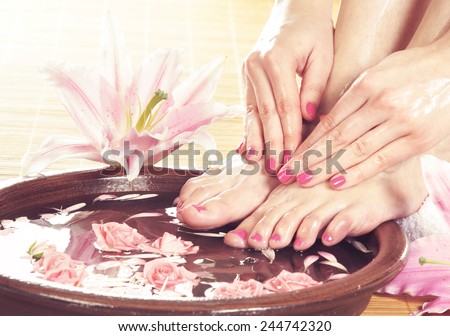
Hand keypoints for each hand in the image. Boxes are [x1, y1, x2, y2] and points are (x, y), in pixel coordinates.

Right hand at [239, 0, 333, 170]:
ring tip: (258, 162)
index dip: (290, 133)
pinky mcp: (246, 76)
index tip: (295, 155)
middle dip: (272, 142)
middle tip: (277, 167)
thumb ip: (316, 86)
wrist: (294, 9)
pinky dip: (250, 127)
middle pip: (265, 112)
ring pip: (252, 111)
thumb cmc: (314, 30)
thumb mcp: (323, 54)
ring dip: (256, 139)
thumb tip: (308, 118)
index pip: (284, 105)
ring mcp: (247, 71)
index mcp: (276, 59)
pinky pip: (248, 106)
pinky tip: (249, 145)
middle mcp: (256, 65)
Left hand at [280, 42, 449, 188]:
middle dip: (308, 159)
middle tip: (287, 175)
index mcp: (366, 86)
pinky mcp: (417, 139)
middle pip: (336, 138)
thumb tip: (327, 120)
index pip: (329, 121)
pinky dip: (358, 173)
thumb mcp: (378, 73)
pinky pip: (382, 159)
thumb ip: (354, 97)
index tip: (290, 157)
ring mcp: (399, 122)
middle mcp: (379, 104)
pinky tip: (338, 183)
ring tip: (304, 182)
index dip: (307, 143)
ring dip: (326, 169)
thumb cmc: (412, 69)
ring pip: (355, 151)